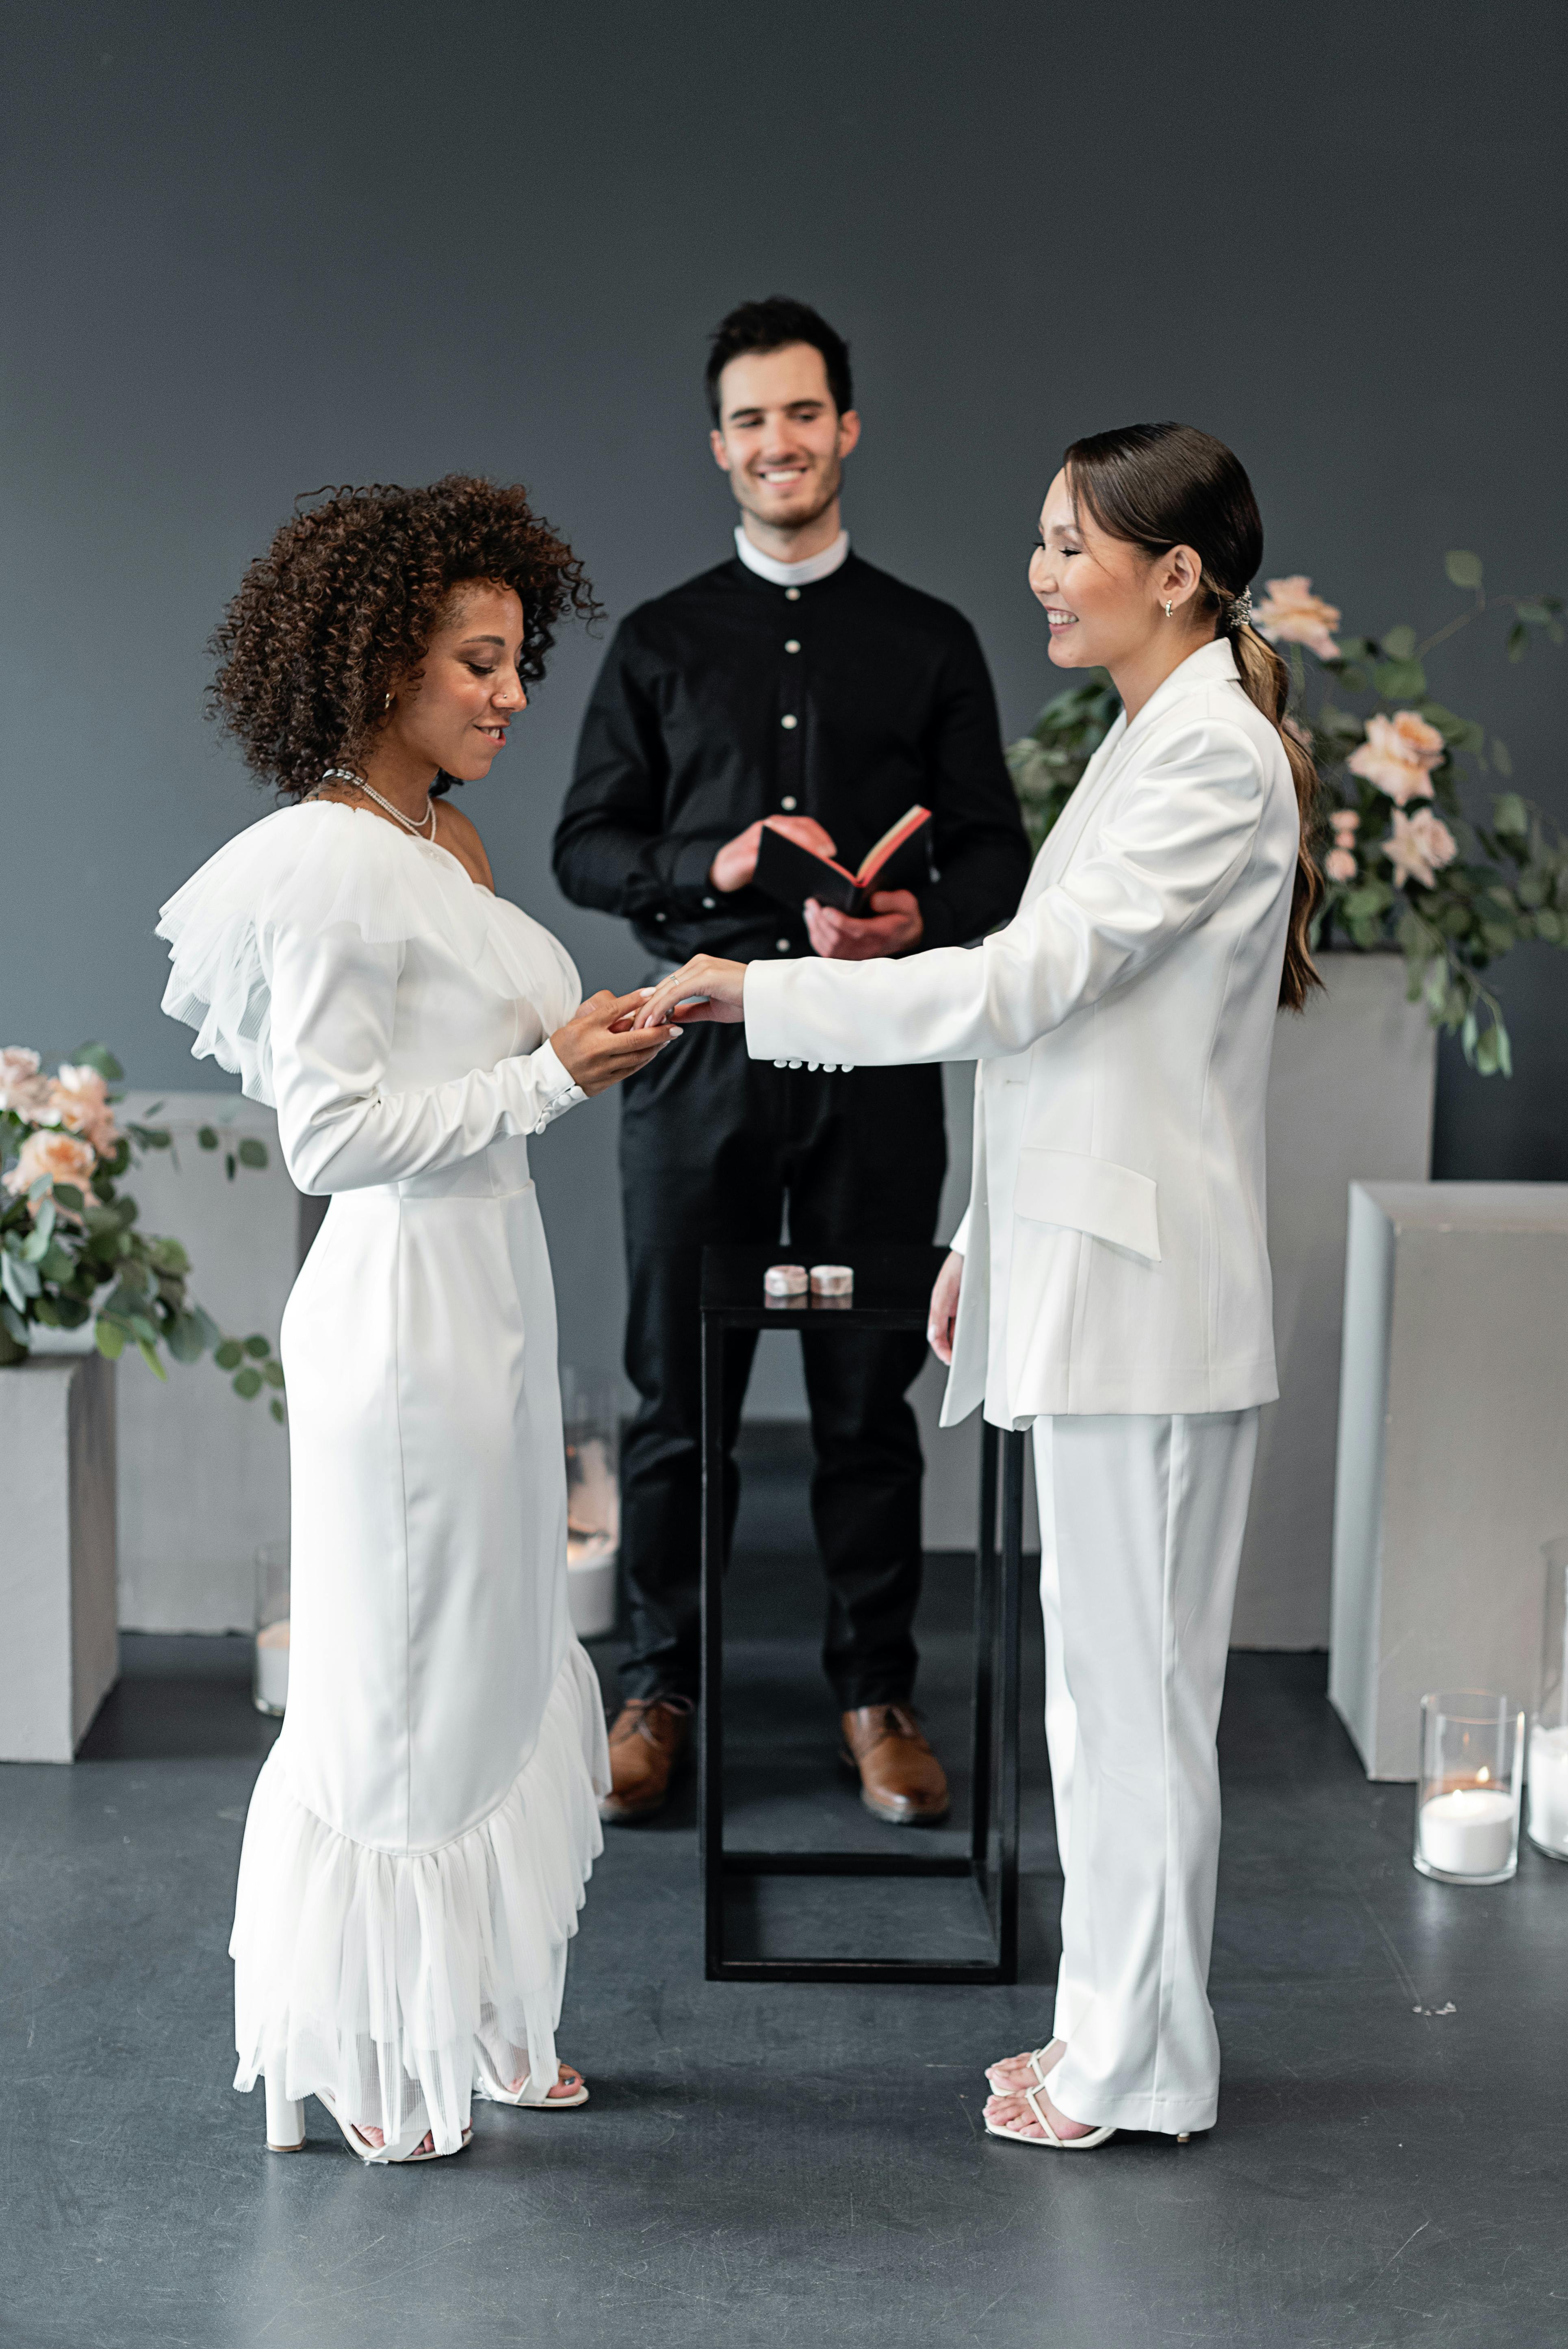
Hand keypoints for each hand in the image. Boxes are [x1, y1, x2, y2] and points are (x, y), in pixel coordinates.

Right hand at [550, 990, 682, 1095]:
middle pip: (633, 1038)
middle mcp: (594, 1048)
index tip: (653, 992)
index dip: (634, 1000)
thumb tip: (632, 1007)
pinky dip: (645, 1058)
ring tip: (667, 1037)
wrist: (549, 1077)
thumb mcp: (578, 1023)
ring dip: (656, 1046)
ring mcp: (600, 1067)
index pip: (613, 1009)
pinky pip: (631, 1069)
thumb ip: (602, 1015)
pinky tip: (654, 1051)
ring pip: (636, 1056)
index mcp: (584, 1028)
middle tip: (675, 1026)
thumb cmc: (565, 1045)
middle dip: (658, 1031)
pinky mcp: (604, 1081)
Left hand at [634, 956, 747, 1029]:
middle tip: (633, 1028)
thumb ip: (689, 1010)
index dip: (652, 1005)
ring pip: (665, 990)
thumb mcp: (711, 1008)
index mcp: (698, 968)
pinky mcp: (704, 975)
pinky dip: (661, 1008)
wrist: (769, 997)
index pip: (667, 986)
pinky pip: (675, 994)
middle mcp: (696, 963)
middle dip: (645, 1009)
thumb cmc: (746, 1001)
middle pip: (662, 987)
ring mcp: (700, 967)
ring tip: (639, 1030)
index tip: (642, 1023)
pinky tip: (653, 1022)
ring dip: (649, 1011)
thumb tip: (671, 1017)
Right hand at [710, 814, 837, 893]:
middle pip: (794, 829)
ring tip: (812, 864)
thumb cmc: (754, 863)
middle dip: (812, 842)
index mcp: (777, 825)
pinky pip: (760, 858)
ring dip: (797, 849)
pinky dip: (774, 864)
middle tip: (826, 857)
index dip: (819, 835)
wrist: (722, 870)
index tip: (832, 850)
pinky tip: (787, 874)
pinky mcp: (743, 857)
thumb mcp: (774, 854)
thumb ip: (792, 854)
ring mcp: (753, 840)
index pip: (803, 824)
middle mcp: (766, 828)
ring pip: (779, 839)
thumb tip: (820, 866)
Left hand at [804, 889, 922, 960]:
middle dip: (821, 920)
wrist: (906, 936)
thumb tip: (872, 901)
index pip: (857, 931)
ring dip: (815, 928)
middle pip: (837, 939)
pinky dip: (816, 937)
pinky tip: (812, 922)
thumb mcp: (906, 904)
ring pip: (829, 947)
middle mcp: (867, 948)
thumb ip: (891, 900)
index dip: (839, 922)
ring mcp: (856, 955)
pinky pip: (827, 952)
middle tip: (811, 902)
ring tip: (809, 909)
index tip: (826, 909)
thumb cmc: (903, 916)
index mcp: (881, 933)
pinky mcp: (849, 957)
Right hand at [927, 1249, 962, 1364]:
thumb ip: (938, 1313)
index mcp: (936, 1308)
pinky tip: (973, 1340)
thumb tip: (933, 1335)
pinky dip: (967, 1334)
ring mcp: (957, 1309)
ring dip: (958, 1344)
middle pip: (945, 1337)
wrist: (971, 1254)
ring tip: (966, 1354)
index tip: (949, 1360)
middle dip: (949, 1350)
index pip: (935, 1335)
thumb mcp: (944, 1291)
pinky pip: (966, 1324)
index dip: (941, 1350)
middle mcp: (946, 1310)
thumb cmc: (956, 1268)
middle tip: (958, 1362)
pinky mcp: (968, 1306)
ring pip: (955, 1332)